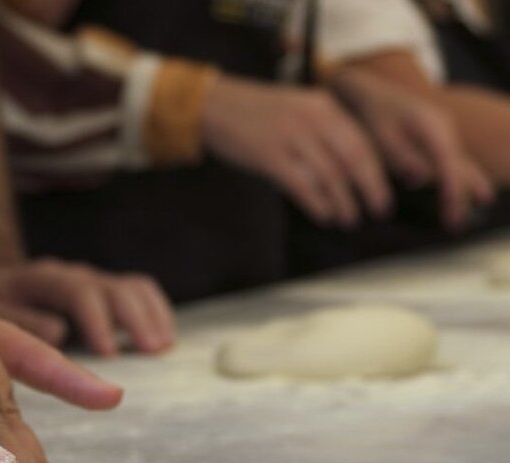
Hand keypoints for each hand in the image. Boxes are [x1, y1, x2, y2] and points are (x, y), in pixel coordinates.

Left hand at [0, 258, 175, 355]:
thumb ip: (21, 318)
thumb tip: (57, 332)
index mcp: (44, 278)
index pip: (76, 291)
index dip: (96, 319)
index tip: (108, 353)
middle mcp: (75, 275)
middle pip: (112, 288)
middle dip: (134, 319)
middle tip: (151, 352)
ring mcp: (94, 281)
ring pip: (132, 288)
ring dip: (152, 316)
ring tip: (163, 348)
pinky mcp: (107, 292)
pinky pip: (139, 293)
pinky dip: (156, 312)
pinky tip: (165, 340)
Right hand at [201, 75, 391, 227]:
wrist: (214, 106)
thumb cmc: (255, 114)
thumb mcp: (297, 110)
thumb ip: (323, 130)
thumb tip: (349, 170)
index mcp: (324, 106)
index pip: (362, 142)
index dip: (378, 172)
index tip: (383, 193)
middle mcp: (313, 119)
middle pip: (354, 159)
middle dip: (371, 189)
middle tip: (379, 212)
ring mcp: (292, 137)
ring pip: (331, 176)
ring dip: (344, 203)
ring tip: (349, 220)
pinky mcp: (270, 156)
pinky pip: (303, 185)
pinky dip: (317, 203)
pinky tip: (324, 216)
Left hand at [331, 67, 493, 230]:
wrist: (367, 91)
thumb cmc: (370, 113)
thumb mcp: (380, 133)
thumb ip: (400, 155)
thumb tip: (421, 178)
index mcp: (431, 126)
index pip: (449, 163)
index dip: (452, 191)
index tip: (450, 216)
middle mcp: (443, 128)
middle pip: (460, 165)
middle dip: (461, 196)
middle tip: (456, 226)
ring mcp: (442, 133)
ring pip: (460, 163)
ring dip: (464, 188)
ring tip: (467, 215)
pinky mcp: (435, 139)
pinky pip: (451, 162)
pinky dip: (456, 179)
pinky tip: (463, 196)